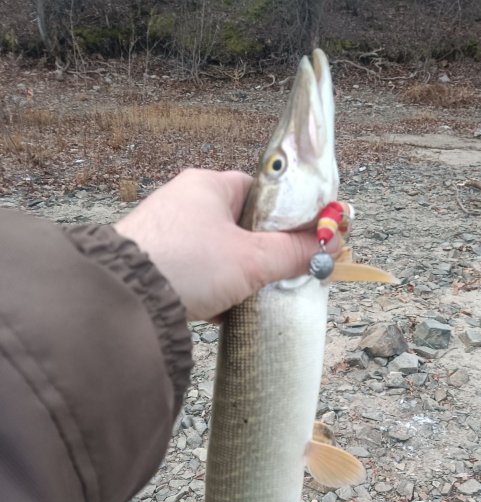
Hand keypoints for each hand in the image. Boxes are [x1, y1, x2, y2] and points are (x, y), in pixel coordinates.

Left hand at [114, 168, 339, 320]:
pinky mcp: (156, 263)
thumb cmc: (187, 263)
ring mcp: (167, 234)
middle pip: (241, 226)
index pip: (260, 192)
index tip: (303, 241)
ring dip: (237, 276)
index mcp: (208, 185)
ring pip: (219, 254)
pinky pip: (197, 274)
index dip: (286, 217)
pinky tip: (221, 310)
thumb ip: (293, 253)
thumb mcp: (253, 259)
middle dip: (262, 253)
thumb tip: (326, 249)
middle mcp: (184, 202)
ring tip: (248, 296)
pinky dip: (213, 291)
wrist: (127, 297)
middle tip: (280, 274)